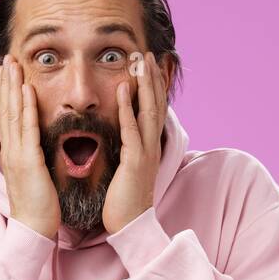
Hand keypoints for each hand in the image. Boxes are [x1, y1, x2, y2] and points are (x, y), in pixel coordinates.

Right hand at [0, 55, 59, 239]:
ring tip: (14, 64)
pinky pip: (28, 129)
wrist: (33, 229)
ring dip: (13, 86)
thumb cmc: (37, 206)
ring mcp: (17, 154)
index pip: (6, 116)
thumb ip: (33, 157)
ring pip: (13, 113)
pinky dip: (27, 108)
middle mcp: (11, 150)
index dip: (4, 92)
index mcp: (12, 153)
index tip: (5, 72)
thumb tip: (37, 146)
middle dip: (5, 82)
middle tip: (6, 57)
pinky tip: (27, 89)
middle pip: (5, 109)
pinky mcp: (28, 162)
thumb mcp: (34, 175)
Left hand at [102, 50, 167, 233]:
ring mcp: (144, 152)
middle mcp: (150, 145)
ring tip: (141, 60)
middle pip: (155, 103)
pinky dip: (127, 108)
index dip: (152, 86)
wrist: (131, 226)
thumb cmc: (124, 200)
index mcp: (148, 146)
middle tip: (147, 52)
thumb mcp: (128, 168)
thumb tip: (123, 138)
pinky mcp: (134, 161)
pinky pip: (131, 130)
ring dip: (144, 84)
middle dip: (152, 77)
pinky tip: (123, 89)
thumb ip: (127, 150)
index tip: (147, 64)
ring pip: (148, 110)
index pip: (153, 109)